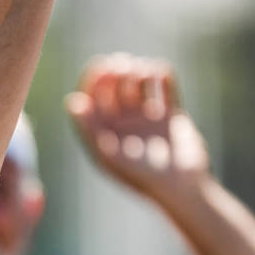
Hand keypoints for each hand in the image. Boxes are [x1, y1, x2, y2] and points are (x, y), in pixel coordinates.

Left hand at [68, 55, 211, 207]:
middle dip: (118, 70)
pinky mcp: (171, 115)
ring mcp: (147, 118)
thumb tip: (72, 101)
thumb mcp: (111, 154)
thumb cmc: (141, 177)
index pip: (92, 94)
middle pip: (115, 84)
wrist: (182, 189)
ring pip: (139, 81)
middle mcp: (122, 122)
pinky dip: (162, 74)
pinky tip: (161, 75)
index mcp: (103, 130)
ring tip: (144, 73)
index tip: (106, 68)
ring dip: (140, 70)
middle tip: (125, 65)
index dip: (97, 77)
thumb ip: (91, 129)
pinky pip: (165, 86)